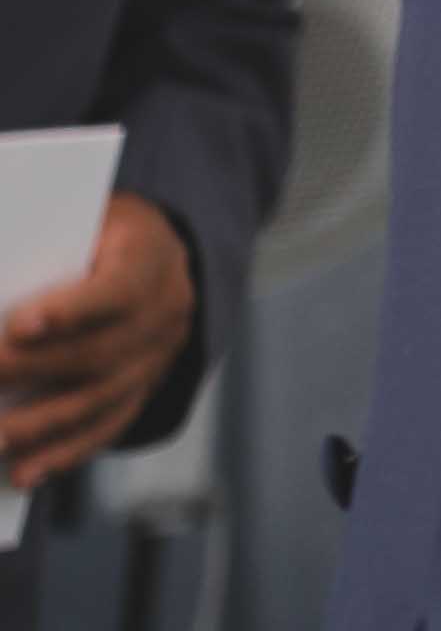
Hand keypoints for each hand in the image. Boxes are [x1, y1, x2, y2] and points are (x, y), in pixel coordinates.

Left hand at [0, 194, 193, 490]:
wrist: (160, 254)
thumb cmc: (100, 235)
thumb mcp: (87, 224)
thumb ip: (48, 258)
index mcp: (152, 260)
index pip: (118, 290)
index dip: (71, 310)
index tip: (19, 326)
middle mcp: (166, 314)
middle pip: (100, 354)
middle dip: (31, 372)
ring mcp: (158, 358)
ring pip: (100, 401)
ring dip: (39, 426)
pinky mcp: (144, 390)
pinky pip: (106, 427)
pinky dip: (63, 453)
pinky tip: (23, 472)